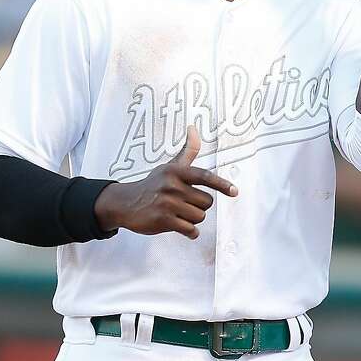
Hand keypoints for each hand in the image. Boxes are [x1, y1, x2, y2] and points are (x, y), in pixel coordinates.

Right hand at [93, 125, 236, 238]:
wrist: (126, 203)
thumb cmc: (153, 184)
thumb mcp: (170, 166)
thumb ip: (187, 151)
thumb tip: (194, 128)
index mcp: (176, 172)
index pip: (204, 177)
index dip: (221, 184)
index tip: (234, 191)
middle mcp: (172, 186)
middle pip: (207, 202)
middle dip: (199, 205)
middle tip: (184, 204)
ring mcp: (167, 204)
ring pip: (199, 216)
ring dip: (193, 219)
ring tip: (179, 214)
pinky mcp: (163, 221)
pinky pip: (190, 230)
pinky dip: (190, 232)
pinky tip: (182, 227)